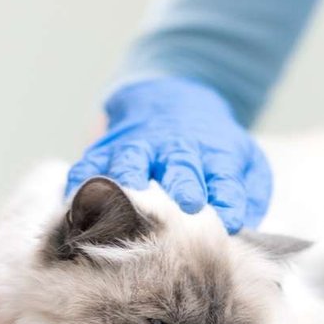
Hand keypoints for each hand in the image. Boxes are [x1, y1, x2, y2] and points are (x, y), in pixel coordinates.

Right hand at [66, 76, 271, 231]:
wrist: (171, 95)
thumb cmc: (211, 143)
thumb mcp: (244, 158)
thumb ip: (248, 193)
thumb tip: (242, 227)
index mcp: (214, 153)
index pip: (226, 176)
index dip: (229, 197)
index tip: (232, 219)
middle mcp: (176, 148)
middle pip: (181, 164)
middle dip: (184, 183)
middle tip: (189, 203)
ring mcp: (139, 145)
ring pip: (132, 160)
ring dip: (129, 180)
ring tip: (125, 204)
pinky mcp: (109, 147)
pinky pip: (91, 162)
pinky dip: (81, 181)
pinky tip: (75, 202)